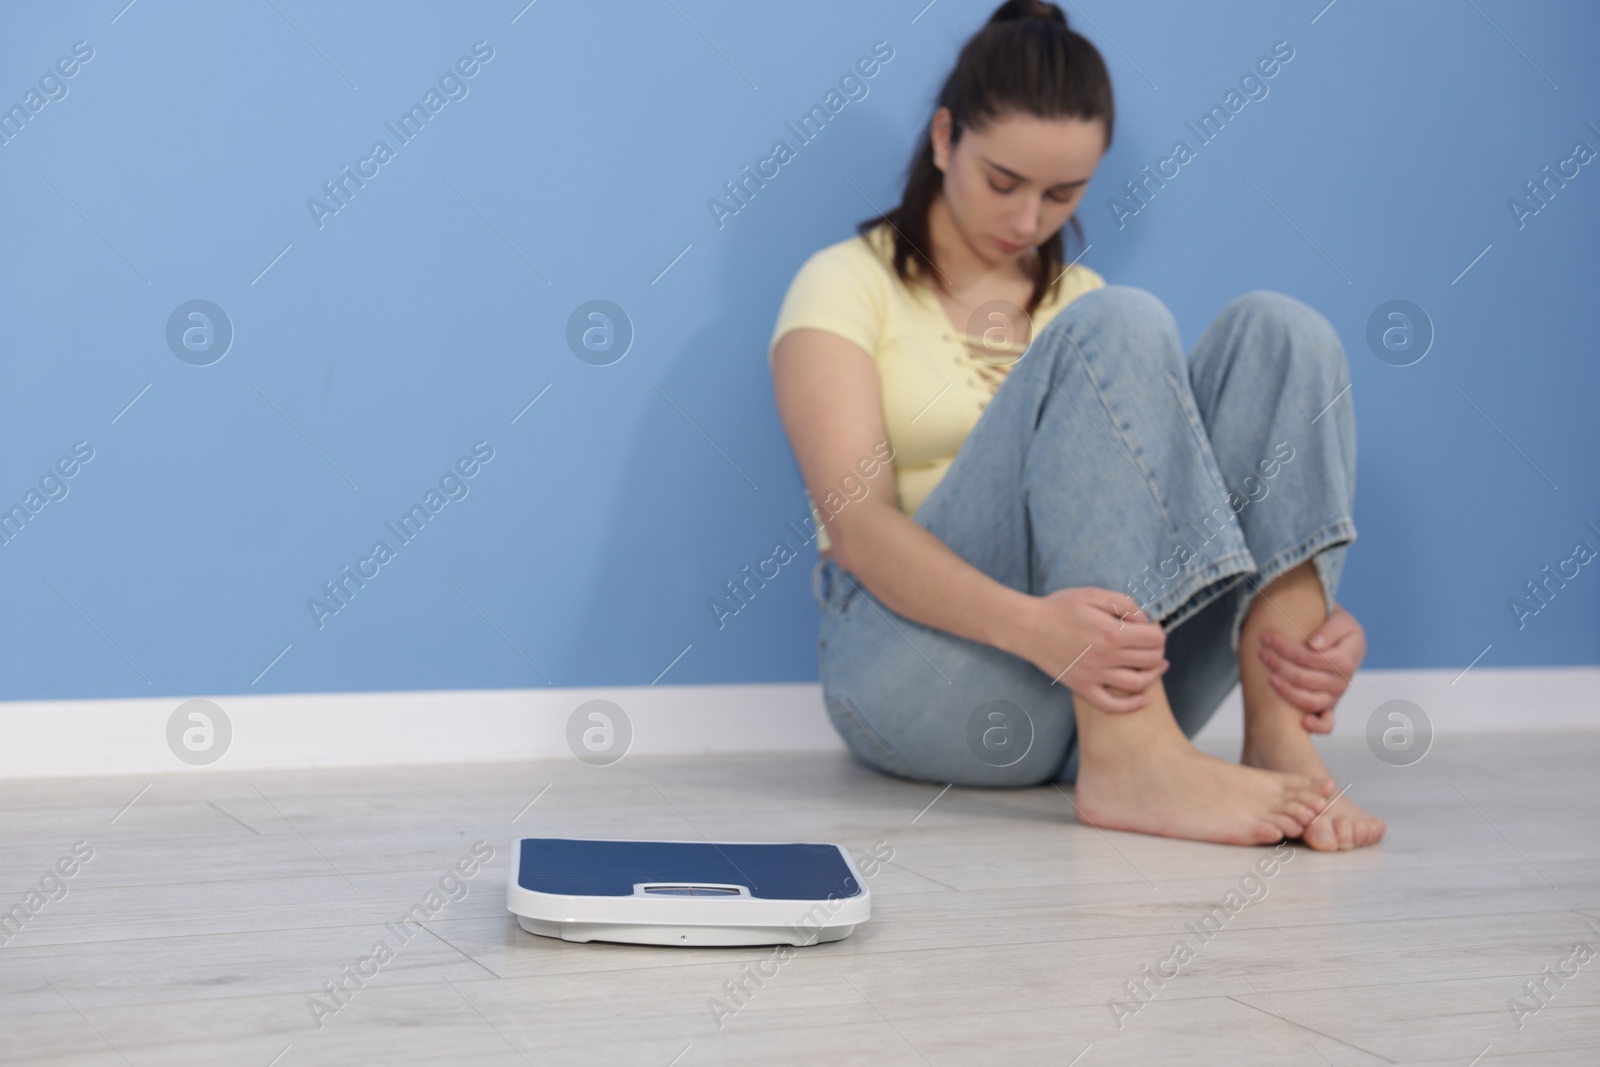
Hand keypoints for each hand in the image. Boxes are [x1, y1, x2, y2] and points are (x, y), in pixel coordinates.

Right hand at [1017, 587, 1167, 712]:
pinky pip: (1111, 705)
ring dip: (1153, 675)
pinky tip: (1143, 699)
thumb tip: (1145, 620)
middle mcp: (1107, 657)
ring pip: (1138, 683)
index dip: (1159, 631)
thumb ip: (1123, 604)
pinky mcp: (1083, 687)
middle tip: (1152, 643)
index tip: (1151, 627)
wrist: (1028, 627)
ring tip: (1156, 666)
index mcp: (1113, 632)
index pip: (1155, 639)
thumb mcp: (1093, 594)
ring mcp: (1095, 675)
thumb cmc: (1059, 608)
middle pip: (1151, 660)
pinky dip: (1131, 706)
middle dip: (1158, 650)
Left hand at [1258, 603, 1365, 732]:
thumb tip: (1314, 645)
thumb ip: (1330, 629)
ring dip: (1286, 691)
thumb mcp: (1340, 620)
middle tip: (1261, 652)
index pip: (1311, 658)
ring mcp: (1335, 696)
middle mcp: (1342, 681)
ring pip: (1311, 701)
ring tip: (1269, 678)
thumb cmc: (1338, 628)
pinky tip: (1302, 722)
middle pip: (1305, 679)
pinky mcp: (1329, 706)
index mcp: (1346, 659)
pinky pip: (1327, 723)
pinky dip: (1318, 726)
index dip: (1286, 648)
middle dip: (1279, 665)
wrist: (1345, 641)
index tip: (1265, 637)